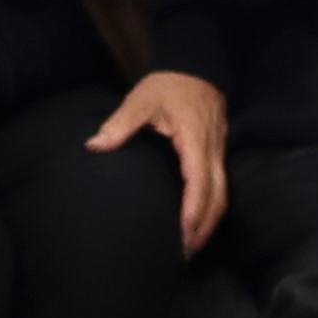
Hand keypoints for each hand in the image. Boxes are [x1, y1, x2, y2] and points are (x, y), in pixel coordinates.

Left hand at [90, 66, 229, 251]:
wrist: (198, 64)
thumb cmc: (169, 85)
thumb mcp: (142, 99)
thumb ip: (121, 123)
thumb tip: (95, 145)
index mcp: (195, 141)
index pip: (199, 182)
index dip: (193, 211)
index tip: (182, 235)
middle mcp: (212, 151)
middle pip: (218, 197)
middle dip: (204, 227)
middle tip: (185, 252)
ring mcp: (219, 152)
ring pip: (223, 194)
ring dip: (209, 221)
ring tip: (191, 244)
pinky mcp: (218, 152)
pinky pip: (220, 186)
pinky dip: (210, 208)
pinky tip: (197, 220)